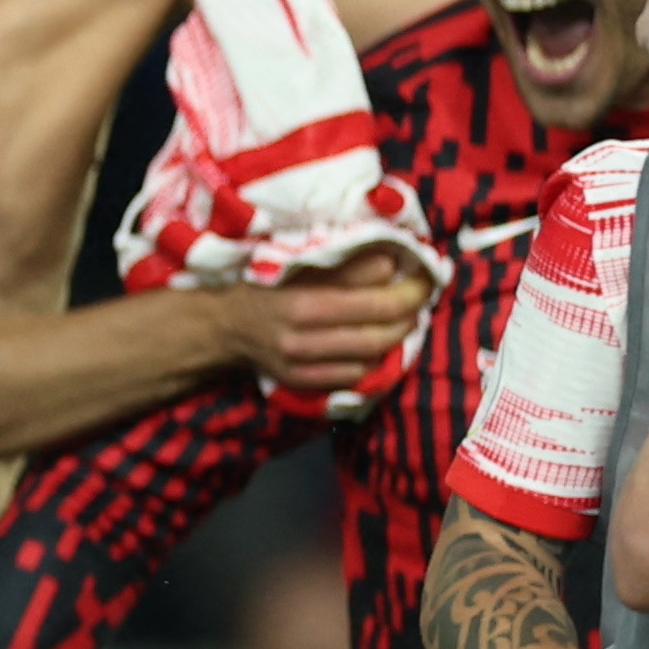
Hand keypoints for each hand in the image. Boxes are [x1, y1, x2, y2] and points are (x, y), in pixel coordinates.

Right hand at [204, 255, 426, 397]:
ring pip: (369, 356)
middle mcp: (302, 340)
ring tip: (403, 318)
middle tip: (419, 298)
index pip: (376, 301)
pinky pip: (352, 375)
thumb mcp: (299, 265)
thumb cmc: (265, 285)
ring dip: (396, 337)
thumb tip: (392, 264)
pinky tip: (374, 343)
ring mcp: (301, 366)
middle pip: (378, 333)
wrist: (224, 326)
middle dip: (409, 314)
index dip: (410, 290)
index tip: (424, 277)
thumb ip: (345, 266)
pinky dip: (372, 359)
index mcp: (302, 304)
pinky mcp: (301, 383)